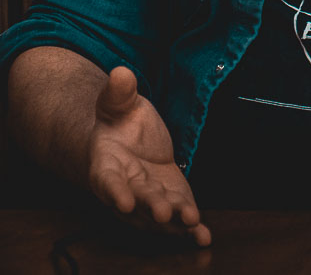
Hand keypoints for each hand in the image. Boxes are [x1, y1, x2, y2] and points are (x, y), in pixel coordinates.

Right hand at [83, 66, 210, 246]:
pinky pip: (180, 216)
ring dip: (175, 221)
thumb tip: (121, 73)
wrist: (129, 141)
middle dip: (151, 207)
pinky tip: (204, 237)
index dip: (114, 192)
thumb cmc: (120, 124)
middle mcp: (127, 187)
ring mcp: (149, 198)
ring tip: (192, 223)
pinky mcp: (172, 200)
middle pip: (138, 200)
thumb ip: (119, 92)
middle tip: (164, 213)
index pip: (107, 180)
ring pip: (160, 213)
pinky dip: (192, 229)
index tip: (123, 202)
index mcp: (106, 165)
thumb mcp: (118, 103)